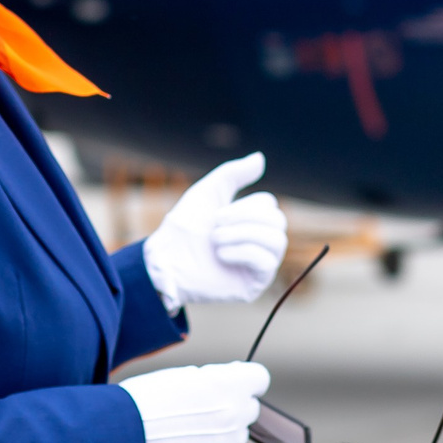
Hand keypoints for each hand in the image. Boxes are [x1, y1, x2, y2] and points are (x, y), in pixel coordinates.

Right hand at [117, 361, 269, 442]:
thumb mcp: (183, 376)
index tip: (231, 381)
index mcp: (227, 384)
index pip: (259, 378)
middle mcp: (234, 413)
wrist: (124, 436)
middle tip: (201, 406)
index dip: (245, 379)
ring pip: (239, 433)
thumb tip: (232, 380)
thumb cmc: (146, 398)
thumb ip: (214, 379)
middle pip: (250, 407)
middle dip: (233, 404)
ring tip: (188, 427)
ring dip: (223, 429)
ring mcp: (228, 442)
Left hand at [142, 152, 287, 313]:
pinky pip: (268, 263)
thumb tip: (260, 158)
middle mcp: (259, 242)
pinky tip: (221, 255)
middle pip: (278, 221)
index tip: (216, 214)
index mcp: (251, 220)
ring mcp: (259, 264)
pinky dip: (244, 252)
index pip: (270, 205)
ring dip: (242, 234)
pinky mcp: (254, 284)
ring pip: (277, 241)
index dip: (245, 206)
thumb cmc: (184, 227)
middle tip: (215, 224)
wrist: (165, 259)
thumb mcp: (208, 192)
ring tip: (216, 239)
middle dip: (243, 218)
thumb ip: (233, 173)